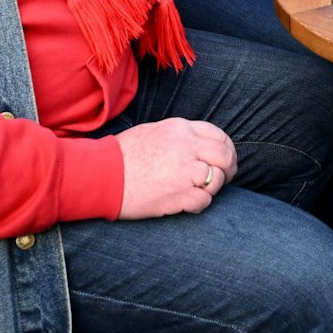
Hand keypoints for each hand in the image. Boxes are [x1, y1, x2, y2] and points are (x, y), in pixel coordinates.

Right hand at [116, 117, 237, 218]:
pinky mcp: (179, 196)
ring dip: (212, 187)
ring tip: (198, 190)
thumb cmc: (123, 155)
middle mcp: (187, 147)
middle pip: (225, 156)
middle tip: (225, 177)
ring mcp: (184, 172)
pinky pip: (204, 200)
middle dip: (230, 168)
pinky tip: (187, 203)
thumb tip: (201, 144)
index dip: (226, 149)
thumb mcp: (154, 131)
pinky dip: (200, 204)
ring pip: (218, 179)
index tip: (224, 159)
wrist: (102, 176)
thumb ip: (180, 135)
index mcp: (180, 129)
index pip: (219, 135)